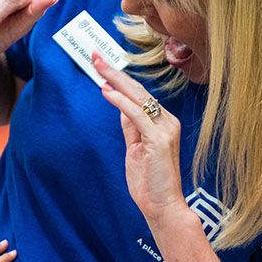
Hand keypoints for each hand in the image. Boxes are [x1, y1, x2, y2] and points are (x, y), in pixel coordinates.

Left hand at [92, 54, 193, 230]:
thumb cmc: (150, 182)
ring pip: (138, 97)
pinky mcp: (159, 139)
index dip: (120, 78)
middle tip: (95, 56)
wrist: (163, 206)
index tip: (101, 65)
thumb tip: (120, 106)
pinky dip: (120, 101)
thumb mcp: (137, 149)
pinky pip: (136, 114)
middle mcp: (167, 121)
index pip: (139, 95)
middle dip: (115, 71)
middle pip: (138, 90)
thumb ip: (131, 127)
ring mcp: (165, 129)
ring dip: (115, 79)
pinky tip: (106, 90)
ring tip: (97, 66)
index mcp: (163, 123)